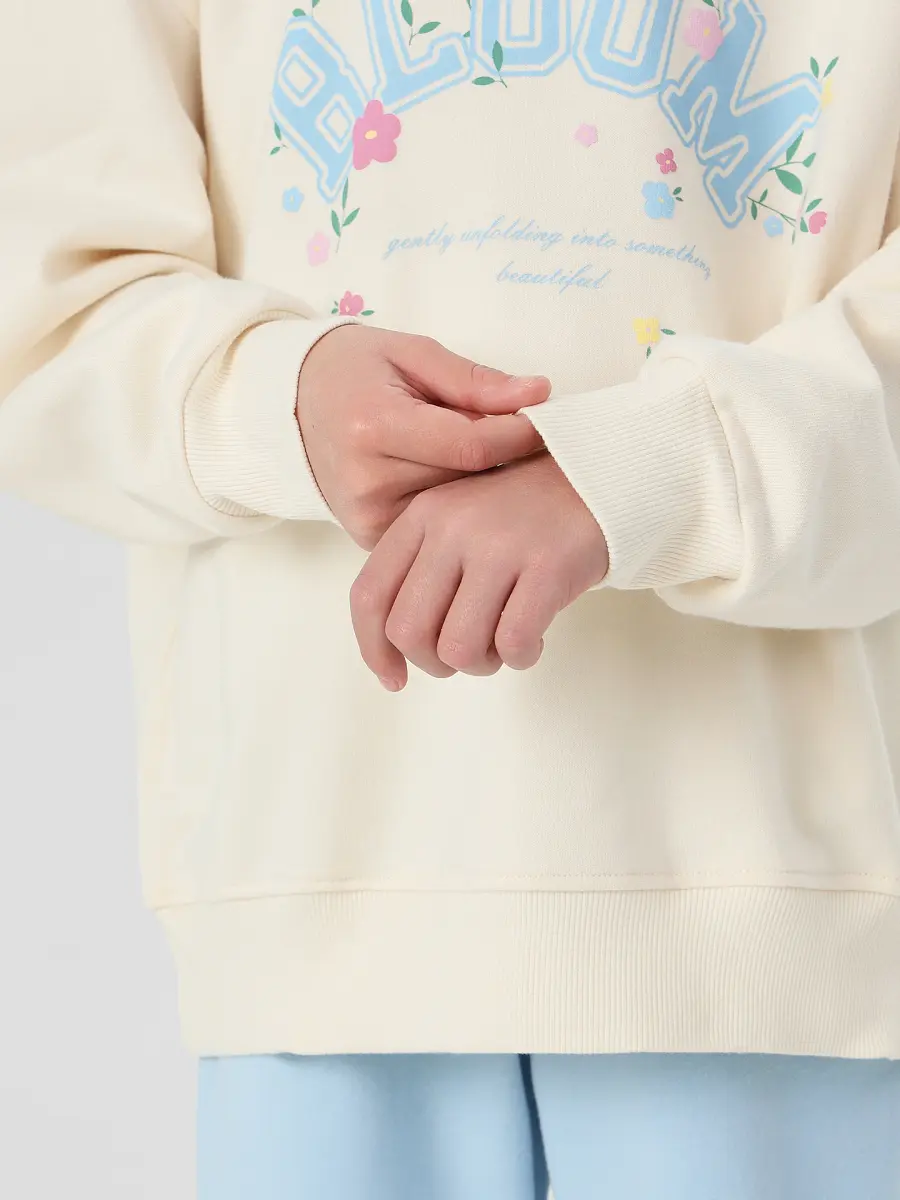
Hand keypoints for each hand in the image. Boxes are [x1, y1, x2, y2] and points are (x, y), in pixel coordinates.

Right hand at [296, 325, 549, 548]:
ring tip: (501, 466)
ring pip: (457, 512)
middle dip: (506, 462)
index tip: (551, 423)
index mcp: (375, 426)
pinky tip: (470, 491)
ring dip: (486, 491)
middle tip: (535, 445)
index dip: (520, 436)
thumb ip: (474, 380)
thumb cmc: (355, 371)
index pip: (471, 445)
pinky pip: (433, 530)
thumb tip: (539, 395)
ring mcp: (367, 517)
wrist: (292, 404)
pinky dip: (458, 510)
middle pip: (467, 482)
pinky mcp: (370, 538)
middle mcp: (368, 480)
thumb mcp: (412, 354)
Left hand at [350, 452, 609, 689]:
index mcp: (422, 517)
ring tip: (505, 644)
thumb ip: (424, 571)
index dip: (374, 649)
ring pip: (459, 647)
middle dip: (436, 663)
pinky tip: (535, 640)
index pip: (370, 596)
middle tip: (469, 656)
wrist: (601, 474)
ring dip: (483, 663)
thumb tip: (394, 651)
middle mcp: (451, 528)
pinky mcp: (546, 566)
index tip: (396, 679)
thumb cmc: (527, 514)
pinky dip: (522, 657)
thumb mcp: (460, 522)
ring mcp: (498, 545)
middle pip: (409, 633)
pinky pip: (513, 643)